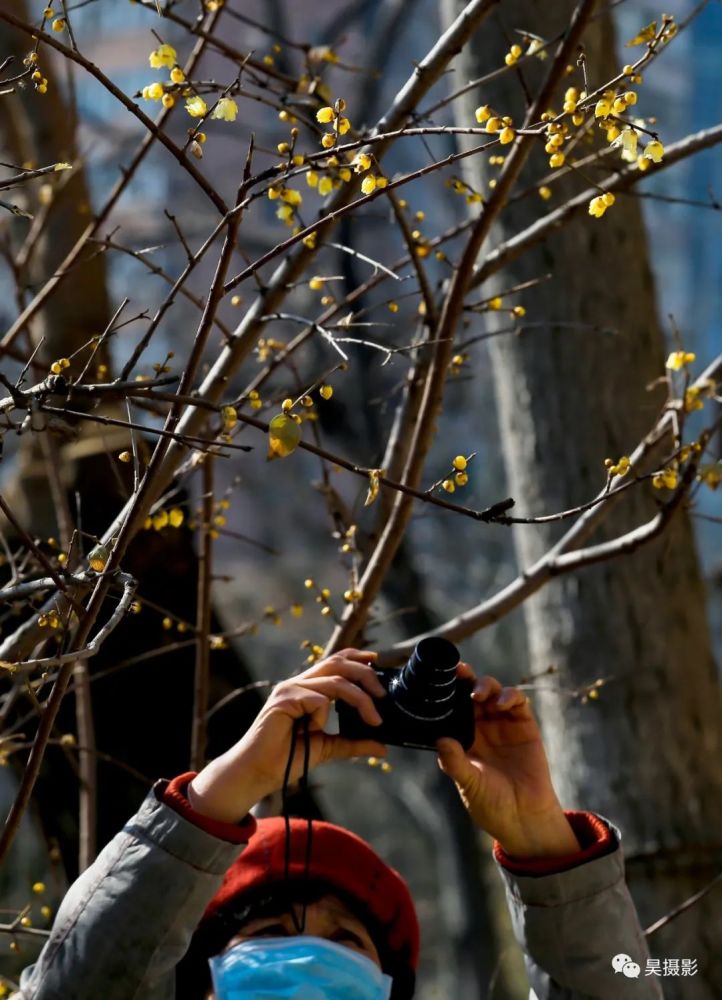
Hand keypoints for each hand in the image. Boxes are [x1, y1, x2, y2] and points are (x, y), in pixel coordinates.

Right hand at [188, 649, 386, 823]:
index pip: (334, 660)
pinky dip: (323, 716)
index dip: (357, 656)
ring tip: (374, 719)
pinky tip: (312, 731)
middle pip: (338, 662)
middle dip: (366, 674)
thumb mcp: (328, 747)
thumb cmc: (286, 759)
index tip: (377, 661)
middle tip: (383, 695)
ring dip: (359, 698)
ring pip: (335, 680)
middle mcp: (298, 683)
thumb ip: (353, 742)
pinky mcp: (284, 699)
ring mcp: (290, 689)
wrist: (257, 773)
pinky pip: (318, 699)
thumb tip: (382, 746)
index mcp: (306, 688)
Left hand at [436, 666, 580, 859]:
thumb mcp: (468, 783)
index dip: (446, 692)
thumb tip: (441, 739)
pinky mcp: (524, 726)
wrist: (524, 819)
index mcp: (462, 737)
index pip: (452, 707)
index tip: (437, 678)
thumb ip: (455, 762)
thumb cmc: (491, 804)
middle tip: (459, 672)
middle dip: (465, 679)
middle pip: (471, 693)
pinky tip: (501, 703)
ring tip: (478, 694)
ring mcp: (503, 724)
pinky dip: (509, 696)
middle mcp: (480, 727)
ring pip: (493, 692)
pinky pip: (517, 702)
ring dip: (486, 686)